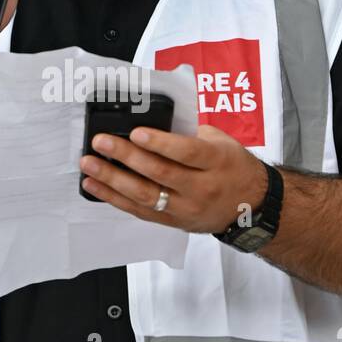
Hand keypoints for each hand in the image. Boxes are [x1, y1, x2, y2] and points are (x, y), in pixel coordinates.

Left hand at [79, 124, 269, 232]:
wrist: (252, 205)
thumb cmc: (233, 166)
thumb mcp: (221, 141)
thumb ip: (189, 132)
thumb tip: (152, 119)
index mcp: (216, 162)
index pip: (186, 153)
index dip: (160, 143)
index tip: (136, 132)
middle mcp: (202, 188)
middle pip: (160, 174)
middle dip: (126, 157)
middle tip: (101, 142)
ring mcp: (186, 208)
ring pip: (145, 196)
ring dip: (112, 180)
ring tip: (89, 165)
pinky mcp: (174, 222)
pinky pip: (140, 211)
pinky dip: (115, 198)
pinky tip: (95, 186)